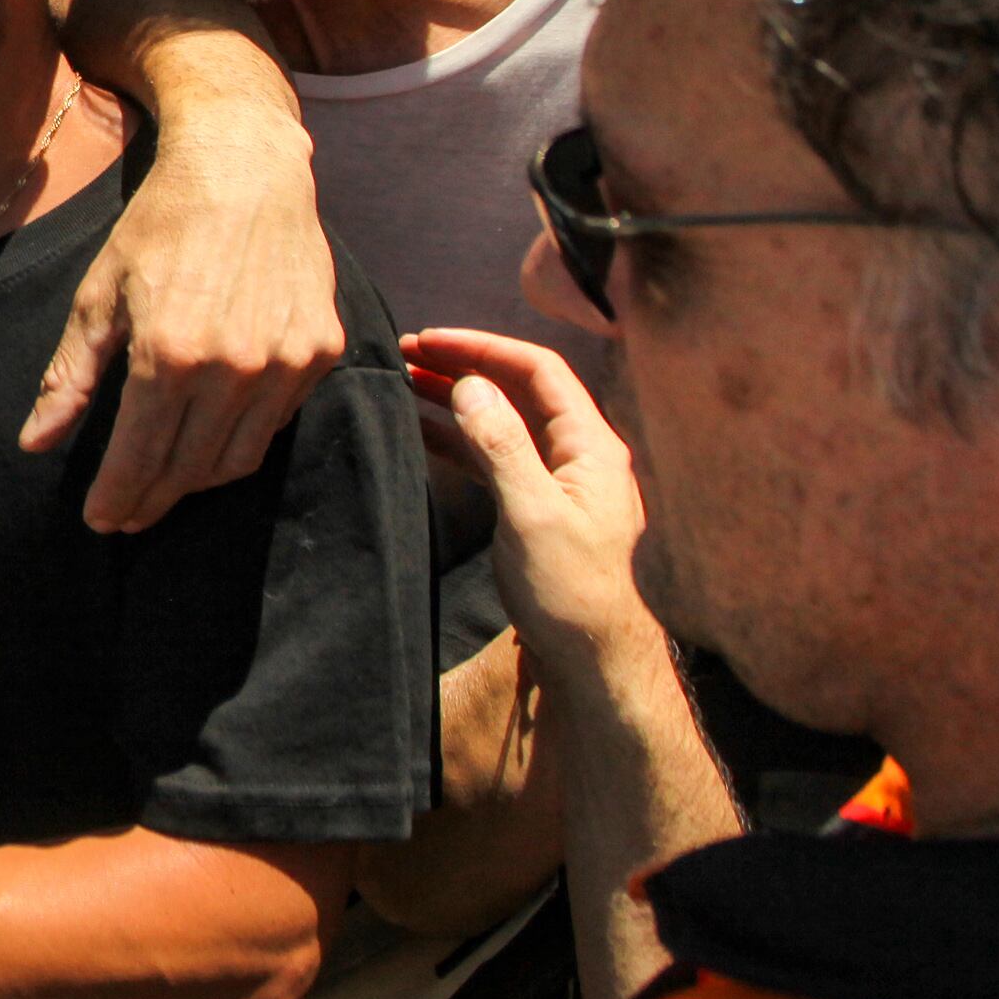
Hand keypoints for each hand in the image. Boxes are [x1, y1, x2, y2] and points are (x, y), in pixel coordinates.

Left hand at [26, 105, 342, 533]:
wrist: (245, 167)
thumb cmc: (161, 226)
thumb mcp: (99, 295)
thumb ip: (71, 377)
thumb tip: (35, 443)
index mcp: (169, 355)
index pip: (139, 457)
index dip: (117, 497)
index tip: (100, 519)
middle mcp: (234, 367)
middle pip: (189, 469)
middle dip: (153, 499)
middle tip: (128, 514)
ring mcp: (286, 362)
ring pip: (238, 458)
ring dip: (197, 481)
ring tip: (166, 484)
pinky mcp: (321, 351)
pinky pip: (277, 422)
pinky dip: (243, 439)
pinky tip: (214, 435)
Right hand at [407, 328, 661, 685]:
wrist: (595, 658)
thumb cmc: (573, 590)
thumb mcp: (532, 514)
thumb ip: (502, 445)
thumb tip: (470, 385)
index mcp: (590, 445)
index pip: (537, 369)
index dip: (482, 347)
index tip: (428, 340)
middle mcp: (578, 453)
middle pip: (518, 389)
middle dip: (463, 366)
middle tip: (404, 354)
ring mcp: (559, 480)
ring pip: (503, 421)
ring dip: (456, 399)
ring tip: (403, 383)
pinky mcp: (538, 507)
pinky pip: (496, 456)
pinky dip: (460, 439)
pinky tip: (423, 432)